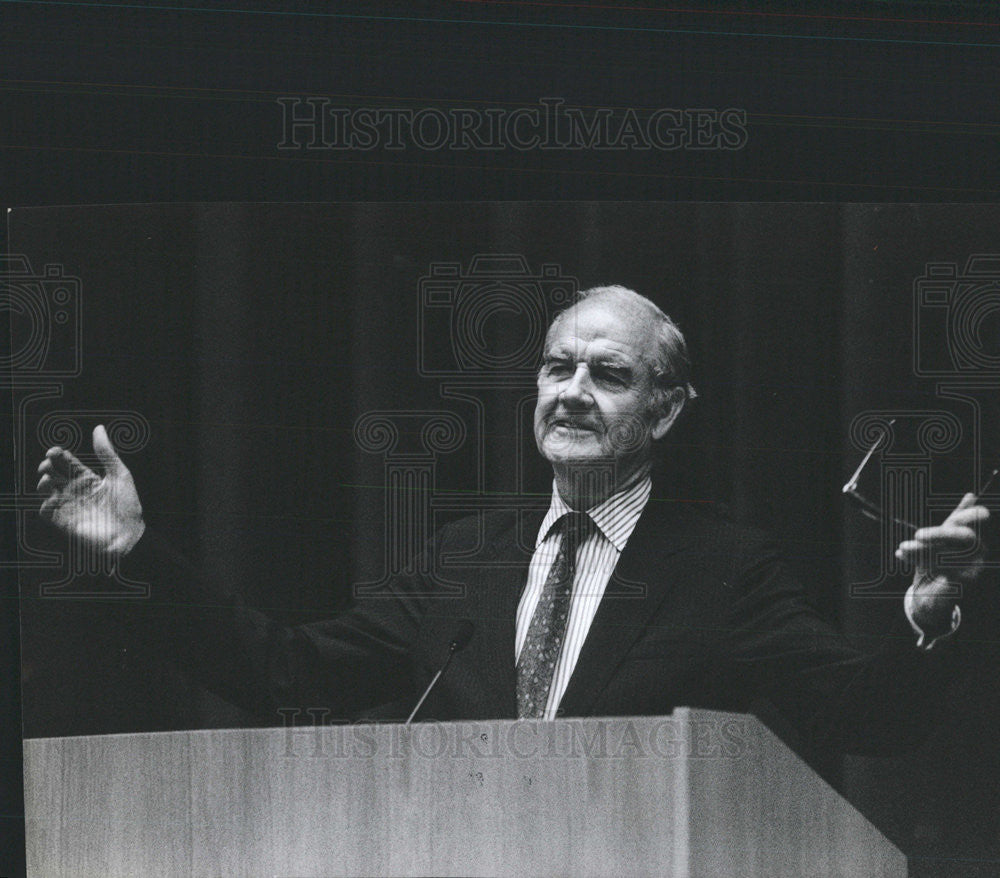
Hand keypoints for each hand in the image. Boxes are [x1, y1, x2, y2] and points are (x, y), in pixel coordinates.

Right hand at [37, 424, 145, 555]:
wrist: (128, 535)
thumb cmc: (128, 506)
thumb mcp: (119, 475)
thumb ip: (106, 453)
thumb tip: (98, 428)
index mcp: (89, 478)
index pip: (68, 463)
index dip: (59, 455)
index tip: (55, 451)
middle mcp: (76, 491)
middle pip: (54, 474)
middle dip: (47, 466)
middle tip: (48, 463)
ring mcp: (69, 505)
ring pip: (47, 490)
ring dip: (43, 482)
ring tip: (48, 478)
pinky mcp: (64, 521)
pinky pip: (47, 511)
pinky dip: (45, 504)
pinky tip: (51, 499)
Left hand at [896, 493, 989, 643]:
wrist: (928, 593)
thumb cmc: (935, 560)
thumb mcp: (941, 537)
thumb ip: (956, 518)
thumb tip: (971, 495)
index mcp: (974, 535)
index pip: (978, 520)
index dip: (968, 515)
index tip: (952, 518)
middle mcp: (979, 551)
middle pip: (965, 537)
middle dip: (940, 534)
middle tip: (917, 534)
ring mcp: (973, 568)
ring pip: (949, 554)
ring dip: (922, 550)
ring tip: (902, 548)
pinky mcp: (963, 583)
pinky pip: (945, 571)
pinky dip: (923, 563)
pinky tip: (907, 559)